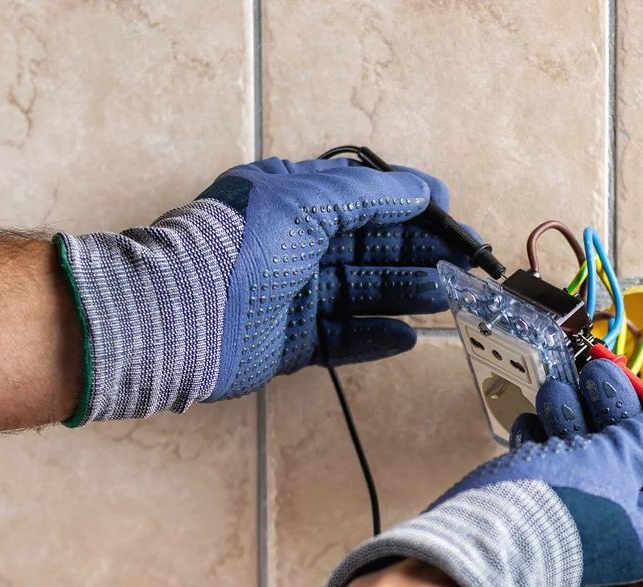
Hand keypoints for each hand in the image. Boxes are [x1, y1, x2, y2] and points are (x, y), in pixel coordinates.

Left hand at [55, 156, 467, 423]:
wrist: (180, 314)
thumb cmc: (236, 246)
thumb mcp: (305, 200)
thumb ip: (367, 193)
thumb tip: (420, 189)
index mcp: (292, 199)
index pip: (361, 197)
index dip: (408, 204)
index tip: (449, 213)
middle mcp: (293, 245)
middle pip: (368, 247)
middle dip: (417, 253)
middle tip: (462, 263)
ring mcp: (292, 295)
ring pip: (361, 292)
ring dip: (405, 293)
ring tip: (446, 297)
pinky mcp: (290, 342)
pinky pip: (343, 338)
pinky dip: (374, 337)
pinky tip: (407, 336)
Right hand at [322, 358, 642, 586]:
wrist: (459, 566)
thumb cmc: (545, 521)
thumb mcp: (615, 465)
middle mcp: (626, 547)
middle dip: (622, 410)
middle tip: (600, 375)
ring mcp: (579, 539)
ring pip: (593, 465)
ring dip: (578, 418)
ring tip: (557, 394)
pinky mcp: (538, 530)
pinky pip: (555, 481)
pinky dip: (547, 446)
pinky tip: (531, 428)